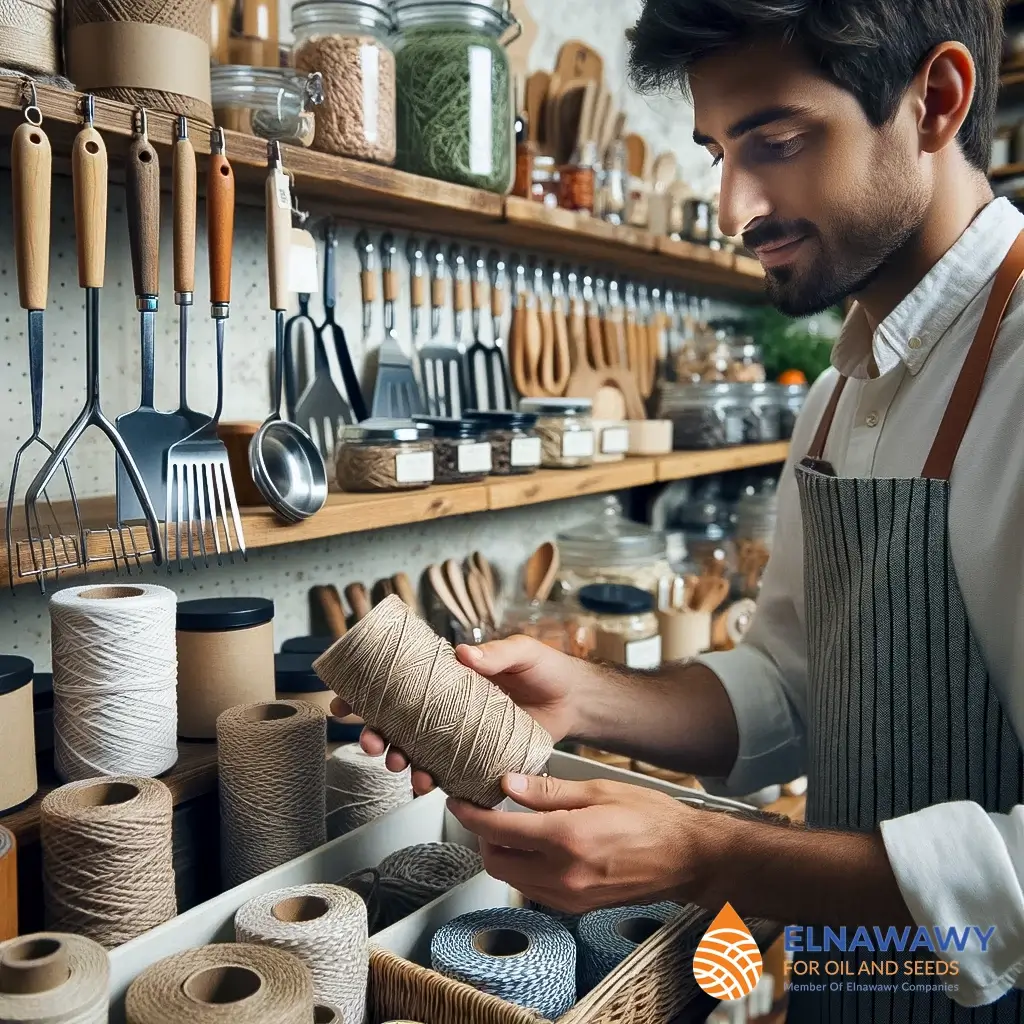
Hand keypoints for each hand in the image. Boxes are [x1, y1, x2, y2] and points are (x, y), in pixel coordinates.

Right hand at [330, 634, 585, 794]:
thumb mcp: (522, 652)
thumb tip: (466, 654)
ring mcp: (458, 735)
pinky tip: (430, 785)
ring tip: (403, 768)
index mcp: (447, 677)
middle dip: (376, 736)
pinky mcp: (476, 757)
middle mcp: (446, 707)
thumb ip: (496, 653)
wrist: (575, 701)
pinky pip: (446, 772)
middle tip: (371, 742)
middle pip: (396, 723)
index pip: (397, 684)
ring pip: (415, 751)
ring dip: (400, 761)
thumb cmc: (547, 669)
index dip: (365, 695)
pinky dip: (433, 780)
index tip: (343, 703)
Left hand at [446, 773, 714, 913]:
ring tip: (514, 826)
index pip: (498, 831)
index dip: (470, 815)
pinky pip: (534, 889)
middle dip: (484, 836)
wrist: (687, 858)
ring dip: (503, 854)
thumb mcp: (597, 790)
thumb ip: (547, 791)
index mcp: (565, 839)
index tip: (459, 802)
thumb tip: (508, 783)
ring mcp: (570, 896)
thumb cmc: (652, 819)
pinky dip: (525, 868)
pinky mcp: (577, 906)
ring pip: (512, 879)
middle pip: (496, 861)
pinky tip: (538, 847)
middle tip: (489, 811)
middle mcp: (563, 874)